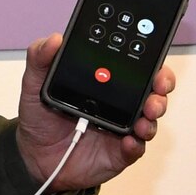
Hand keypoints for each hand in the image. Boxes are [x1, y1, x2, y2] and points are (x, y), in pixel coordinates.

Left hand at [15, 33, 173, 191]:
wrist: (33, 155)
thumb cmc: (41, 117)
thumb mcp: (35, 84)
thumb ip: (40, 58)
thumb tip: (54, 39)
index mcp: (106, 82)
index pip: (136, 65)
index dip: (150, 58)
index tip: (152, 52)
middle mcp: (121, 104)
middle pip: (153, 90)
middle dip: (162, 85)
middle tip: (157, 86)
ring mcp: (123, 128)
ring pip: (150, 119)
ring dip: (153, 115)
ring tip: (145, 115)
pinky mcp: (120, 153)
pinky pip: (135, 148)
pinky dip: (136, 144)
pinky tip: (129, 141)